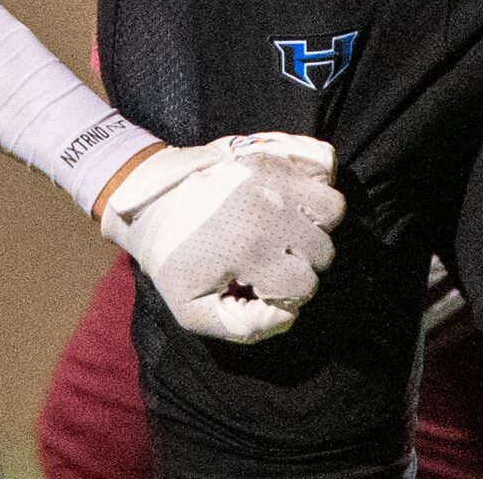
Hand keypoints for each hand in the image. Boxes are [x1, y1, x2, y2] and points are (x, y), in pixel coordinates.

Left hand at [97, 133, 342, 343]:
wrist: (150, 200)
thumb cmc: (173, 257)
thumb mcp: (192, 310)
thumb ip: (244, 327)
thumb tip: (288, 314)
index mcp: (250, 250)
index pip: (305, 285)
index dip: (286, 293)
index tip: (262, 285)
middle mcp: (269, 211)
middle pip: (323, 250)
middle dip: (302, 262)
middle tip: (273, 259)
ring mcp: (273, 178)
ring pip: (332, 210)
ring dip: (316, 225)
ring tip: (288, 231)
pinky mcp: (271, 156)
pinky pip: (322, 171)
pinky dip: (316, 187)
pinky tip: (292, 201)